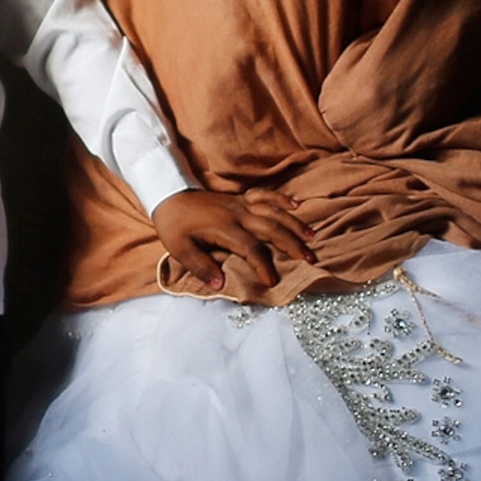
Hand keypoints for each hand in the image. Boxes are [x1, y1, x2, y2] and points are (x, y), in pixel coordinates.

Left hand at [151, 189, 314, 294]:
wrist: (169, 195)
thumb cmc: (174, 226)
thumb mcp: (180, 250)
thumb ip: (201, 267)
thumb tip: (220, 285)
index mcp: (224, 228)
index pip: (251, 248)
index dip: (263, 266)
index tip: (272, 281)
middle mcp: (238, 214)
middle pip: (271, 228)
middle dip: (292, 244)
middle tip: (309, 260)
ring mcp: (241, 204)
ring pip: (273, 212)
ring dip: (293, 224)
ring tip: (311, 237)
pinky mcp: (240, 198)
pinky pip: (265, 195)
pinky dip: (281, 199)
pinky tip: (296, 206)